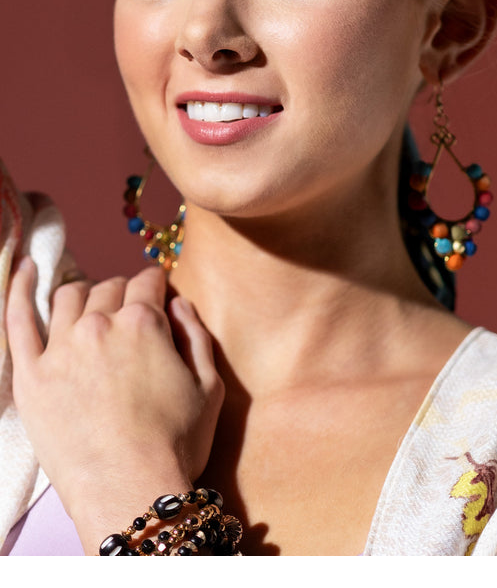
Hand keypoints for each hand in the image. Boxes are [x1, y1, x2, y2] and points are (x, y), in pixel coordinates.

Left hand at [6, 259, 222, 545]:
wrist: (129, 493)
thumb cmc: (176, 444)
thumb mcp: (210, 387)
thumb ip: (196, 335)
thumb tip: (178, 304)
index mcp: (144, 323)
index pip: (148, 282)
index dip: (155, 287)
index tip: (157, 295)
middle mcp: (100, 325)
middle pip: (109, 288)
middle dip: (122, 293)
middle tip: (127, 312)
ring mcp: (61, 348)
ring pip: (68, 297)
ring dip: (83, 293)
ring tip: (88, 304)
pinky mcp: (31, 376)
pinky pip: (18, 321)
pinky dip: (18, 289)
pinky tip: (23, 270)